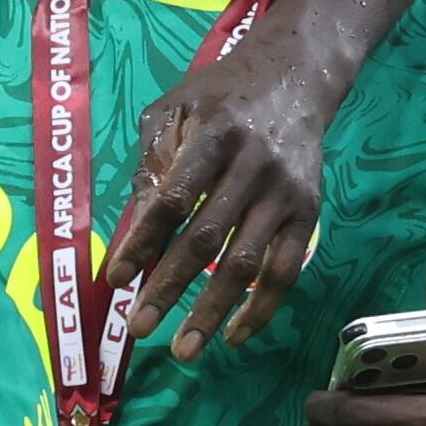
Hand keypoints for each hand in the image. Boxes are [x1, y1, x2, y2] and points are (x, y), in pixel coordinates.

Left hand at [116, 35, 335, 355]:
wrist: (297, 75)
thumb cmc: (221, 95)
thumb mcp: (175, 106)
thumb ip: (153, 159)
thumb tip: (133, 224)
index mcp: (214, 134)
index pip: (173, 198)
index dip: (142, 241)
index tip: (114, 279)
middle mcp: (254, 166)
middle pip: (207, 239)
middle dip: (169, 287)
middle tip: (138, 328)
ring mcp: (286, 193)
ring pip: (247, 264)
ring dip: (213, 312)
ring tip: (183, 350)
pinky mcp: (311, 213)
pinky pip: (287, 271)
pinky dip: (262, 308)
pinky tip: (235, 335)